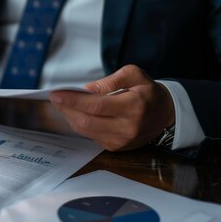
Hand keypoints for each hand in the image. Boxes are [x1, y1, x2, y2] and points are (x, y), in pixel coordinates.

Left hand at [50, 65, 174, 150]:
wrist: (164, 115)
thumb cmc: (147, 92)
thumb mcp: (134, 75)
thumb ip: (110, 80)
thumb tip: (87, 89)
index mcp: (133, 107)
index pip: (96, 105)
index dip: (73, 100)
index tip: (57, 94)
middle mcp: (127, 128)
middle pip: (87, 121)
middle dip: (67, 109)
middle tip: (56, 98)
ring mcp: (121, 140)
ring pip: (85, 130)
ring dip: (71, 117)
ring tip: (63, 104)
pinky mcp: (115, 147)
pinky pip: (91, 136)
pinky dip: (80, 124)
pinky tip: (76, 113)